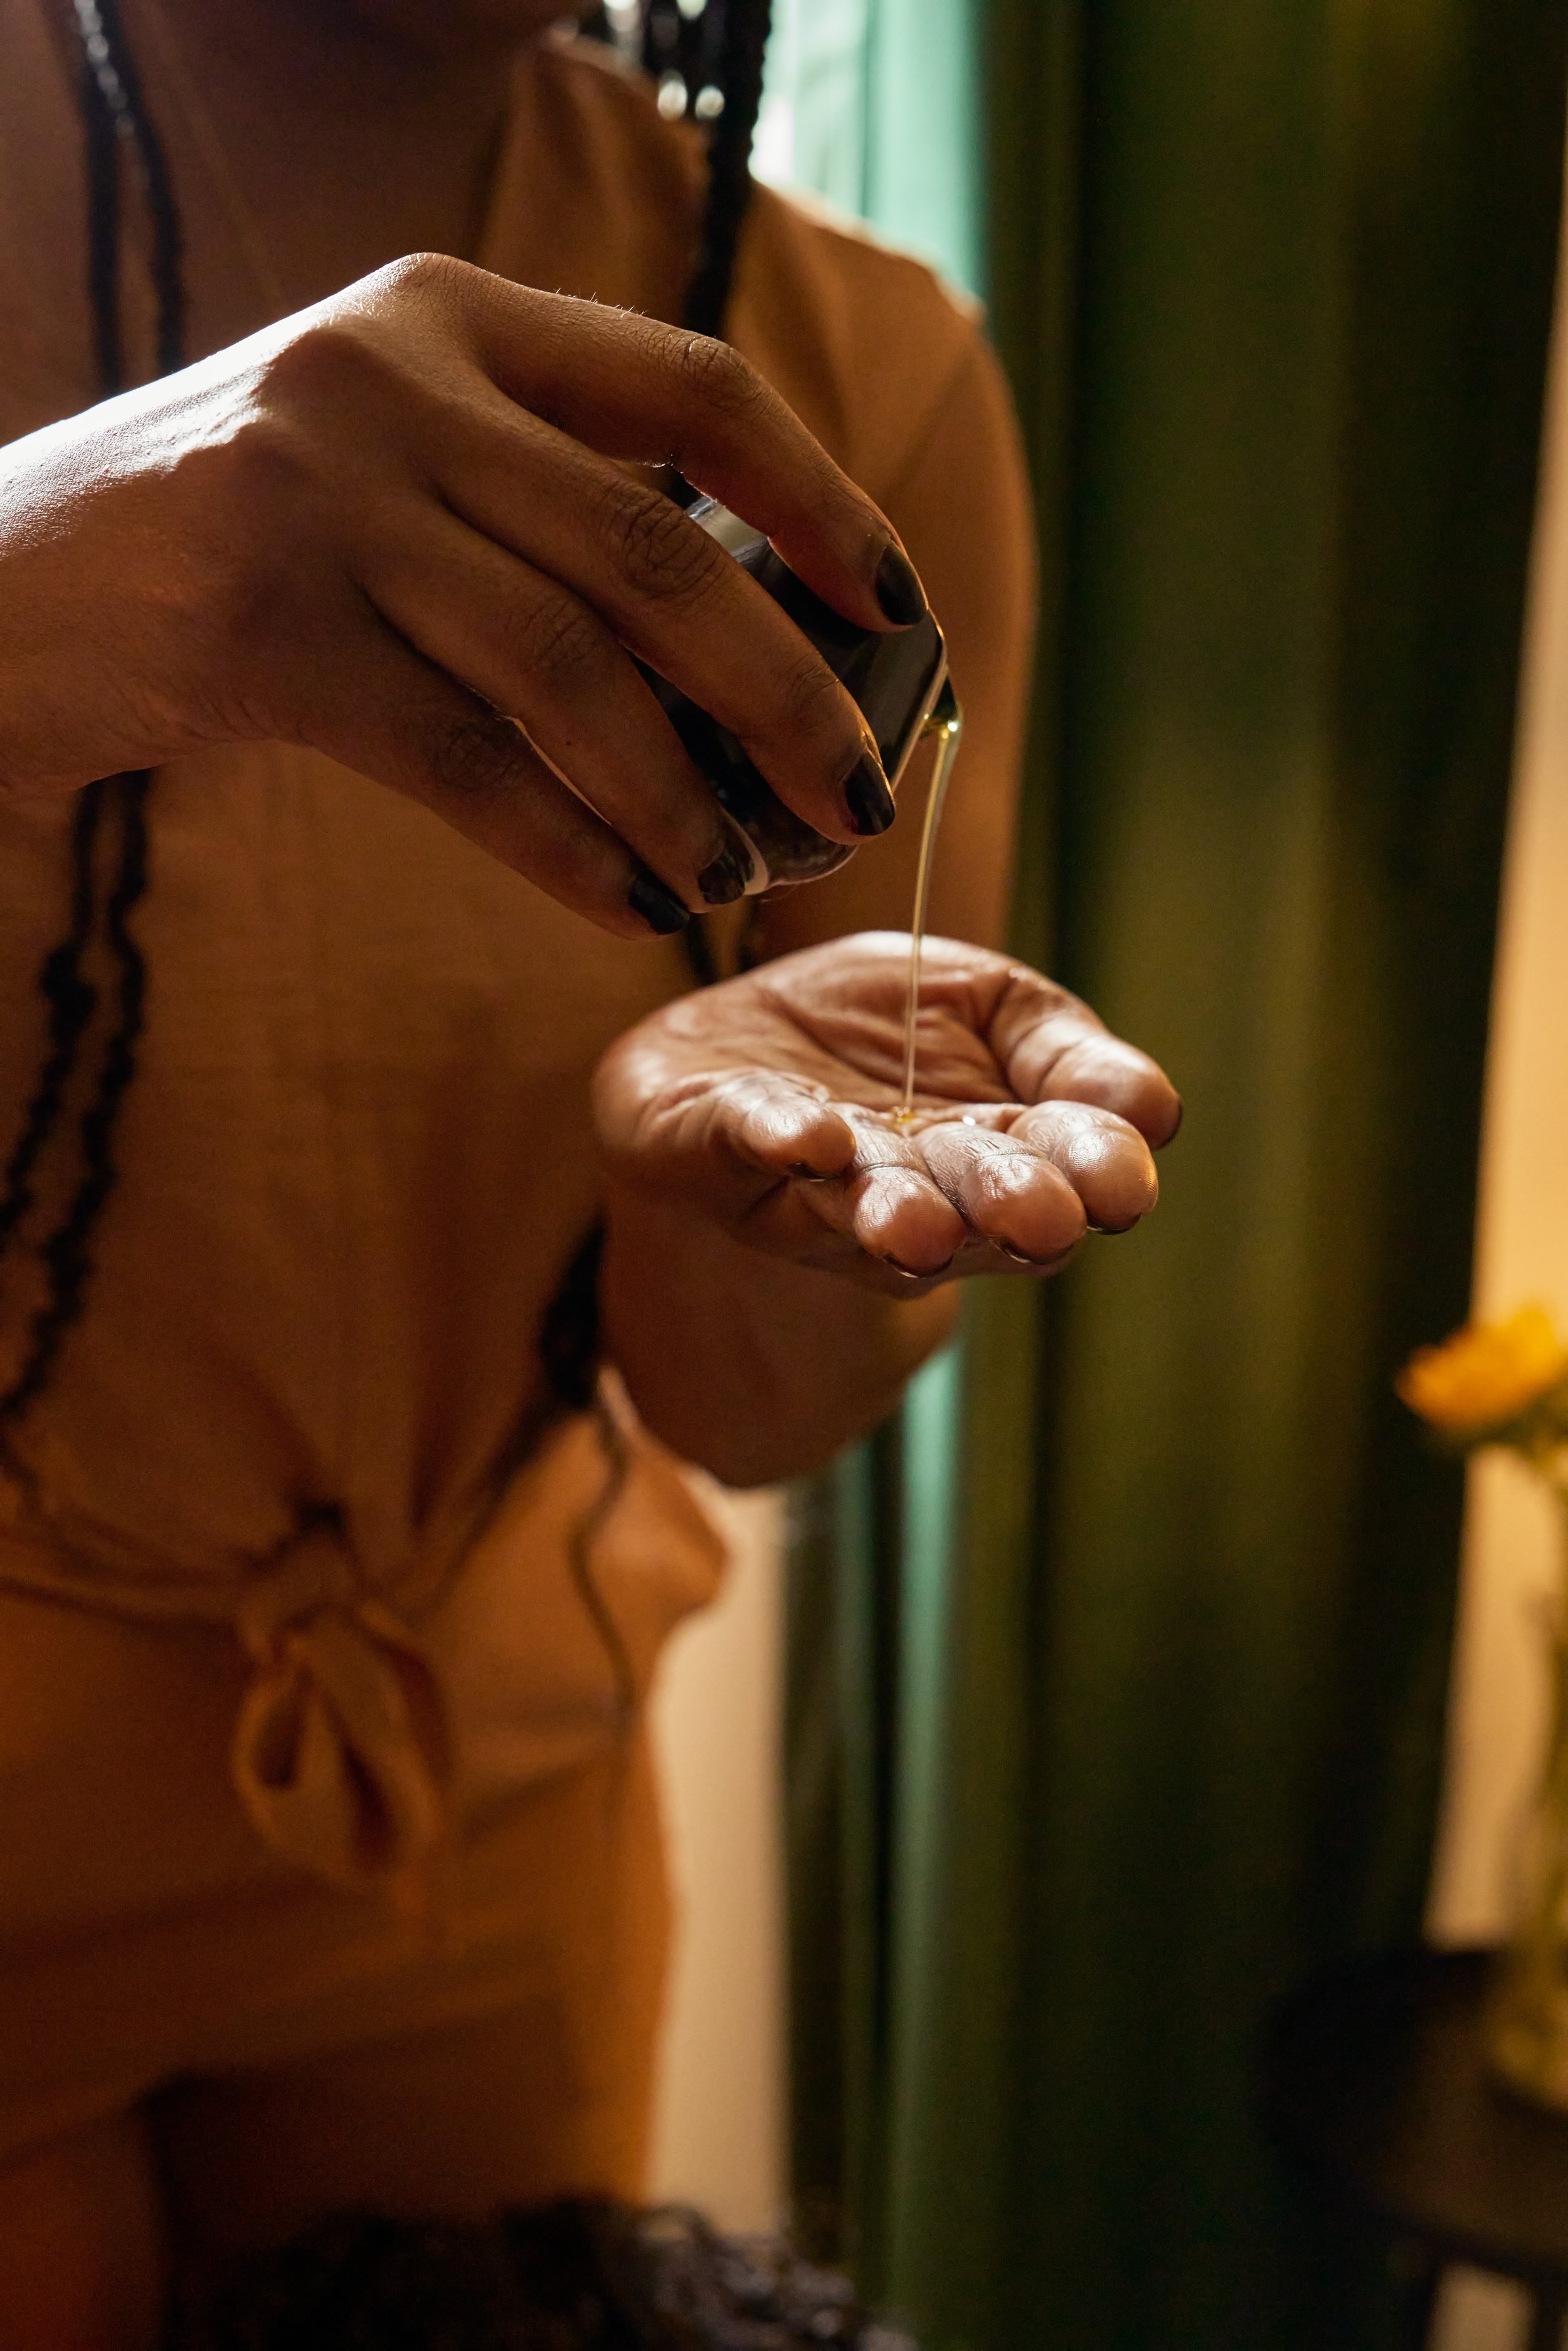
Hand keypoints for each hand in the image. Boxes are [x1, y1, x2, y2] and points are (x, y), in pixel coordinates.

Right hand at [0, 256, 922, 935]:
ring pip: (566, 672)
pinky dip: (566, 847)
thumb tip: (765, 668)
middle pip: (655, 553)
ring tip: (735, 877)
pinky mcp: (262, 625)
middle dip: (783, 693)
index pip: (696, 388)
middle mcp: (393, 377)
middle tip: (851, 797)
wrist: (11, 585)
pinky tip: (631, 903)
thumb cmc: (248, 543)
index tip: (898, 601)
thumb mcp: (400, 467)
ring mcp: (319, 494)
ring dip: (677, 797)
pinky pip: (463, 762)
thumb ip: (551, 514)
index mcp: (456, 312)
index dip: (820, 500)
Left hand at [595, 932, 1180, 1292]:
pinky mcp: (712, 1150)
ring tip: (917, 1221)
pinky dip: (779, 1142)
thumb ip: (1061, 1050)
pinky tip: (813, 1140)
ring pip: (860, 1207)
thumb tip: (1155, 1109)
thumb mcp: (989, 1003)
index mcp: (998, 1153)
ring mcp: (808, 1186)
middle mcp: (912, 1194)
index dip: (1096, 1173)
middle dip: (1005, 1209)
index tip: (1126, 1186)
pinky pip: (746, 1146)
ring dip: (894, 1213)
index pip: (1063, 1168)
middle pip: (970, 1208)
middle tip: (1044, 1220)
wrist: (728, 1027)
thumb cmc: (879, 1027)